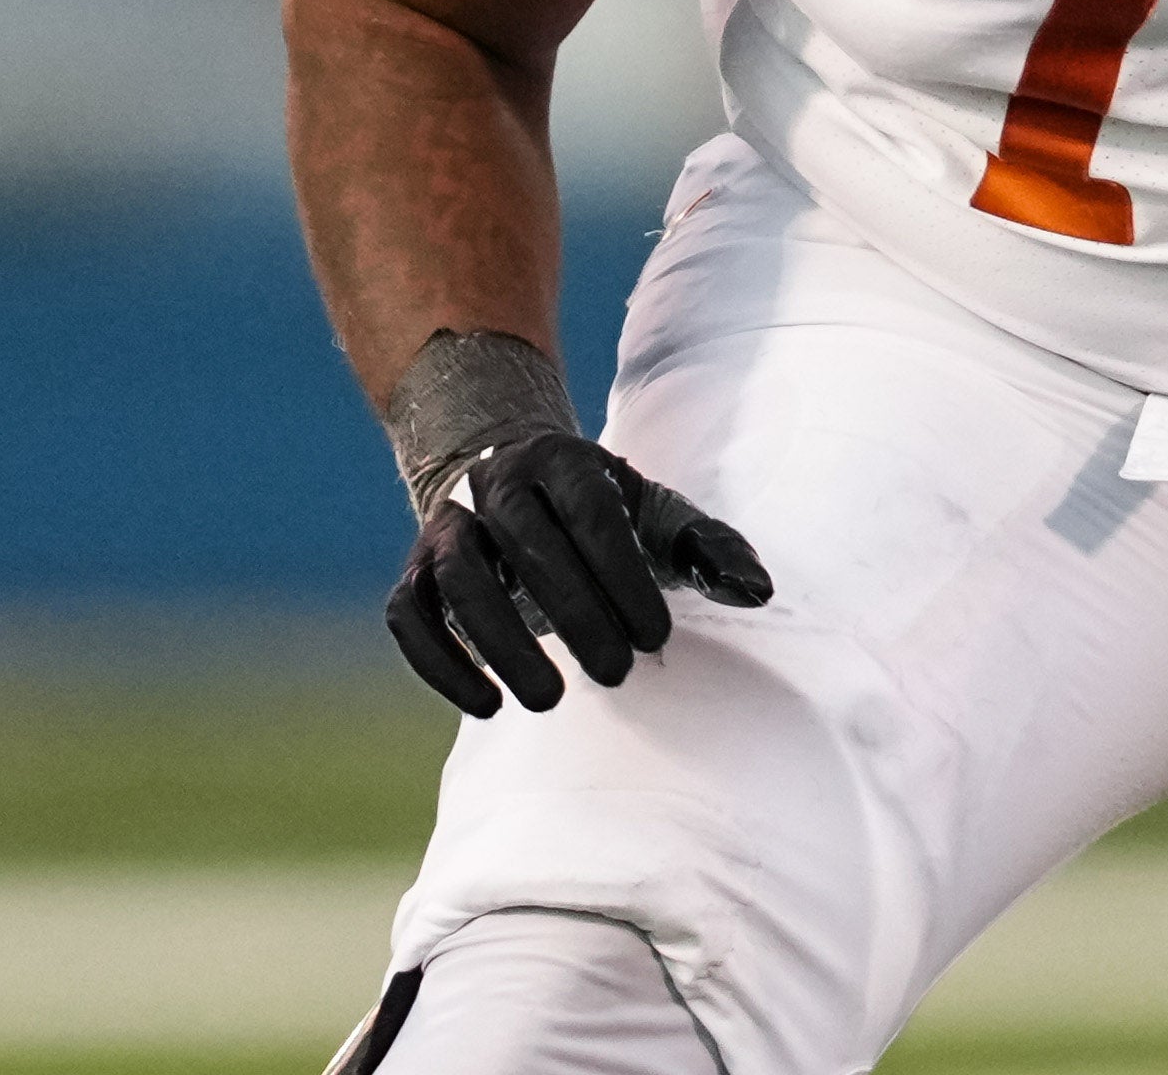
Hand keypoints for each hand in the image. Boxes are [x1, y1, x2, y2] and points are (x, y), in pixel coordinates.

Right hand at [387, 430, 773, 715]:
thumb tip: (759, 591)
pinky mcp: (413, 573)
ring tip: (548, 700)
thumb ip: (710, 549)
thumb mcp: (657, 515)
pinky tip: (486, 706)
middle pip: (528, 545)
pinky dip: (439, 662)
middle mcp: (497, 485)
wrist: (512, 480)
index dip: (622, 575)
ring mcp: (447, 528)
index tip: (656, 637)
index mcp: (564, 461)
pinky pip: (409, 616)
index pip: (591, 514)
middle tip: (617, 674)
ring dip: (498, 641)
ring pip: (459, 577)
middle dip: (573, 612)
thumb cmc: (601, 513)